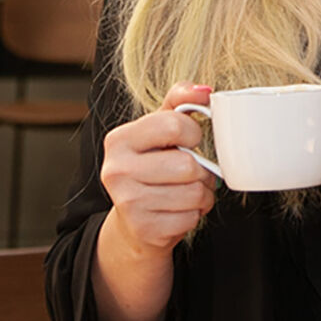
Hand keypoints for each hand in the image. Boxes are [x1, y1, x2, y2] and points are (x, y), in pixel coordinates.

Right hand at [100, 82, 218, 254]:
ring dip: (202, 194)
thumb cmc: (152, 166)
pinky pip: (191, 218)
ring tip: (186, 191)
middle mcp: (116, 170)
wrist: (134, 220)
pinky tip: (179, 210)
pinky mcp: (143, 229)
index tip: (190, 141)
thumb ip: (180, 101)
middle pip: (187, 164)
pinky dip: (194, 215)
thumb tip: (204, 90)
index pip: (174, 125)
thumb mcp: (160, 129)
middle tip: (192, 173)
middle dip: (201, 170)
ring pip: (193, 193)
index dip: (194, 133)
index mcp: (119, 140)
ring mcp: (127, 203)